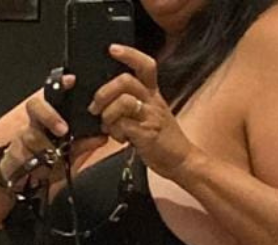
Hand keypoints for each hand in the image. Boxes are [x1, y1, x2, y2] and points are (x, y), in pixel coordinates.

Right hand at [10, 74, 103, 181]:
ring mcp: (24, 138)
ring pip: (31, 134)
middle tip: (63, 129)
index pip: (54, 96)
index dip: (61, 86)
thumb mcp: (70, 153)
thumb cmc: (47, 161)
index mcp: (50, 119)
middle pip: (35, 106)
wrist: (23, 178)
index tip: (72, 80)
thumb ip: (84, 144)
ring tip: (56, 154)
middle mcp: (36, 125)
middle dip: (49, 115)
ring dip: (45, 145)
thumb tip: (102, 135)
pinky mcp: (16, 155)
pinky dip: (36, 161)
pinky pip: (24, 154)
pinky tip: (44, 168)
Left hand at [88, 43, 200, 180]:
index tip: (112, 49)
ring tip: (109, 127)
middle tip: (95, 107)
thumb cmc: (164, 140)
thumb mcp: (152, 114)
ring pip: (122, 101)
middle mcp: (153, 102)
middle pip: (125, 80)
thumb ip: (133, 103)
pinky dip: (114, 131)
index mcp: (153, 95)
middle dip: (104, 92)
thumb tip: (105, 100)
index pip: (146, 66)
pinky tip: (120, 138)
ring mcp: (150, 117)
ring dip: (107, 114)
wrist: (182, 162)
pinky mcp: (147, 134)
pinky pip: (122, 124)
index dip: (129, 54)